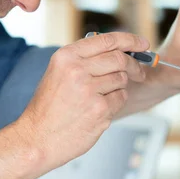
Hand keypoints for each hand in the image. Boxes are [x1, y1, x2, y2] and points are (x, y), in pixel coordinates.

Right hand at [18, 32, 148, 168]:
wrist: (37, 138)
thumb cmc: (48, 108)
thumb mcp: (57, 73)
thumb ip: (83, 60)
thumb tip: (116, 51)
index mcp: (66, 57)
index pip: (107, 40)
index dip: (130, 40)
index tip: (142, 44)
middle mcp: (77, 70)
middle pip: (120, 59)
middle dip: (134, 65)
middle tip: (139, 72)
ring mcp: (89, 90)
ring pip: (122, 79)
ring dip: (120, 86)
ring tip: (103, 97)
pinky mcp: (100, 110)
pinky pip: (120, 98)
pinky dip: (116, 102)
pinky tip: (99, 109)